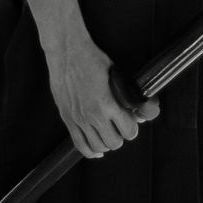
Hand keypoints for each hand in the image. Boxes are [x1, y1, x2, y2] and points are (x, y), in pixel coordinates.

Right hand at [47, 38, 159, 159]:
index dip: (133, 127)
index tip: (132, 122)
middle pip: (114, 142)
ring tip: (108, 133)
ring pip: (97, 147)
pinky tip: (96, 148)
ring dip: (106, 143)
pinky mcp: (67, 119)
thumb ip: (125, 93)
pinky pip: (79, 144)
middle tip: (121, 127)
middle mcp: (92, 114)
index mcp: (107, 102)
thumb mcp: (114, 73)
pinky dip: (90, 150)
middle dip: (121, 136)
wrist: (66, 51)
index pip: (128, 130)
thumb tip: (136, 107)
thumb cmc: (90, 58)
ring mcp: (78, 119)